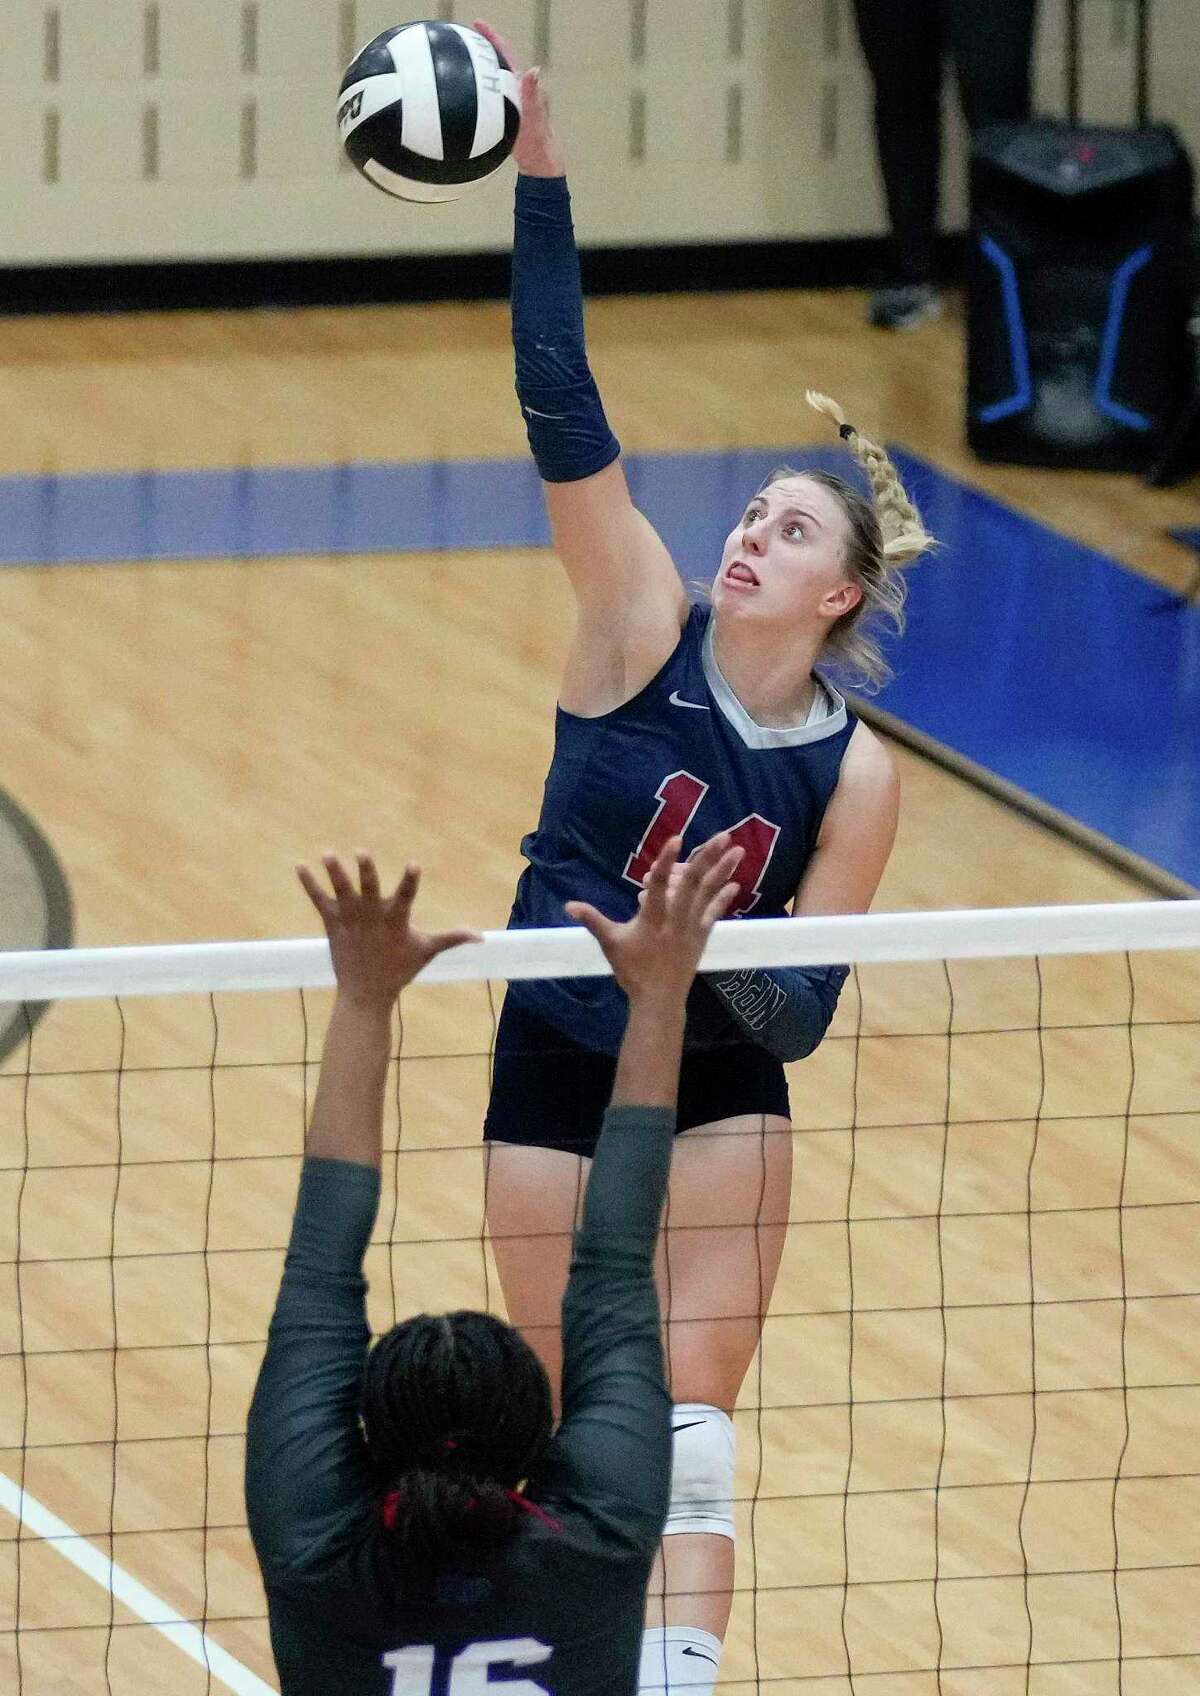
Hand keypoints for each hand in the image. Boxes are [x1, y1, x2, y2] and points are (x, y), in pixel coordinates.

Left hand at [298, 854, 479, 1012]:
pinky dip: (310, 884)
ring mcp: (351, 922)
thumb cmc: (399, 970)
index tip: (413, 864)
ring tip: (328, 854)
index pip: (406, 897)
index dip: (409, 881)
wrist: (366, 994)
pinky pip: (320, 902)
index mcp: (396, 922)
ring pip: (342, 893)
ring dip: (334, 873)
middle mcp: (372, 919)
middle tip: (361, 852)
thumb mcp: (426, 952)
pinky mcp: (334, 925)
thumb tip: (481, 937)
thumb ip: (452, 938)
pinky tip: (301, 866)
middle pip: (369, 891)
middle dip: (366, 872)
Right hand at [472, 17, 564, 176]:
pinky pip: (494, 93)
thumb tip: (533, 70)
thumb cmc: (538, 144)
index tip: (478, 24)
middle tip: (468, 35)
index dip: (494, 38)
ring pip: (498, 76)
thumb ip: (532, 96)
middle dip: (487, 46)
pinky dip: (483, 85)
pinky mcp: (509, 113)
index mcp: (524, 87)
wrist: (540, 165)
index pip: (508, 56)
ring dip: (484, 65)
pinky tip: (472, 90)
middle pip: (502, 61)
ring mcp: (514, 102)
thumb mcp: (533, 119)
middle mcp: (519, 90)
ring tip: (466, 56)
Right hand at [565, 834, 742, 1008]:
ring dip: (723, 871)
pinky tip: (735, 882)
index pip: (660, 884)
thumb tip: (568, 905)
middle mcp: (676, 918)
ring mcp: (692, 926)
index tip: (676, 839)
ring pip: (708, 893)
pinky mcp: (701, 936)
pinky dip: (724, 897)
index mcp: (653, 917)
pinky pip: (714, 912)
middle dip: (708, 858)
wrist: (659, 998)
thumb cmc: (633, 970)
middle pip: (694, 883)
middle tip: (723, 836)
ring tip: (738, 850)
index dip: (667, 861)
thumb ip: (592, 920)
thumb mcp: (610, 943)